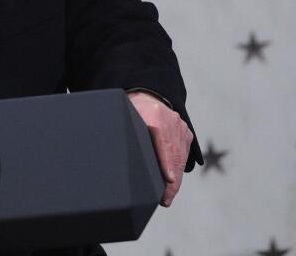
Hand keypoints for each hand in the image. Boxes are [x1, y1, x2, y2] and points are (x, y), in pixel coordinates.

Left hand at [128, 91, 192, 206]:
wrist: (148, 95)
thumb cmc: (131, 111)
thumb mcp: (125, 118)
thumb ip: (123, 133)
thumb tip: (110, 154)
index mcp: (153, 117)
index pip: (162, 142)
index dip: (166, 163)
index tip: (169, 179)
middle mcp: (170, 121)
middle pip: (173, 155)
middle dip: (171, 181)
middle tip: (165, 200)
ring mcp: (180, 127)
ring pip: (180, 157)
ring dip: (176, 180)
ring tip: (168, 196)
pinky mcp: (186, 132)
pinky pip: (184, 154)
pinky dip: (178, 169)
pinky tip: (173, 183)